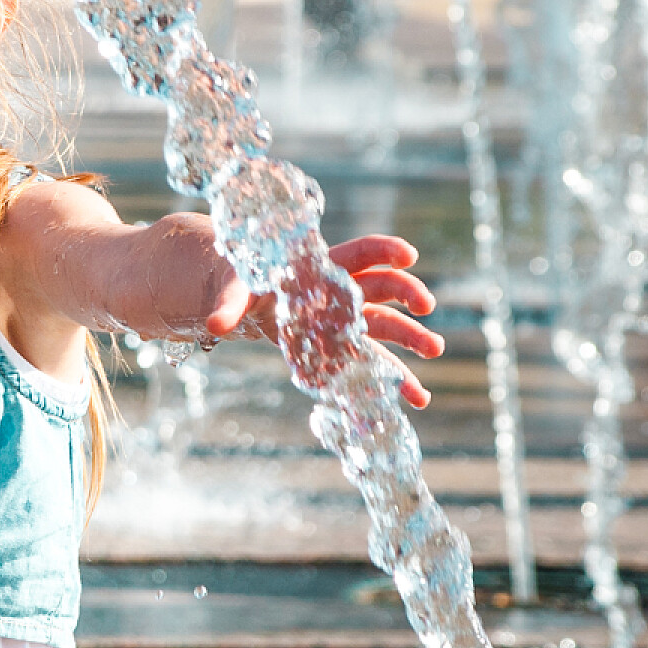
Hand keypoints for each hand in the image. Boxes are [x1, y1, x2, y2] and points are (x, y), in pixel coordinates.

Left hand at [205, 234, 443, 408]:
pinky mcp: (341, 345)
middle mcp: (342, 292)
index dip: (384, 250)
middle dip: (407, 295)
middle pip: (382, 288)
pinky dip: (393, 378)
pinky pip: (372, 360)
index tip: (409, 254)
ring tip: (434, 349)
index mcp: (321, 267)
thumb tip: (213, 326)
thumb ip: (229, 305)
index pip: (360, 252)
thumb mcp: (234, 289)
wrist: (243, 298)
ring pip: (385, 325)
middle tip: (427, 308)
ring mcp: (346, 320)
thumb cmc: (242, 283)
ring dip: (411, 338)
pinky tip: (416, 397)